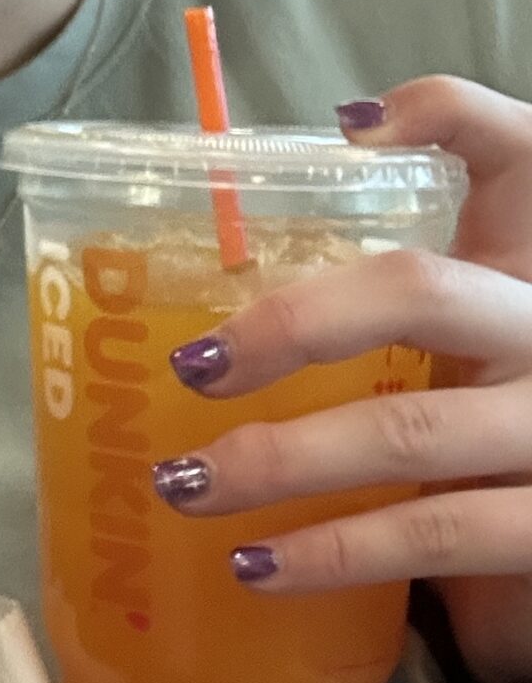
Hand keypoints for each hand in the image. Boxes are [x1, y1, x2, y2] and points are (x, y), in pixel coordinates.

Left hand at [152, 78, 531, 682]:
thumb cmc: (486, 426)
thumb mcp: (455, 341)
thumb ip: (384, 286)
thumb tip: (266, 227)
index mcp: (521, 267)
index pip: (514, 152)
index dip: (448, 116)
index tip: (350, 125)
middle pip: (420, 294)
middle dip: (292, 324)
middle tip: (190, 364)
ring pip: (407, 431)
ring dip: (279, 461)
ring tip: (184, 484)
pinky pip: (433, 535)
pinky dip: (333, 552)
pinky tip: (256, 566)